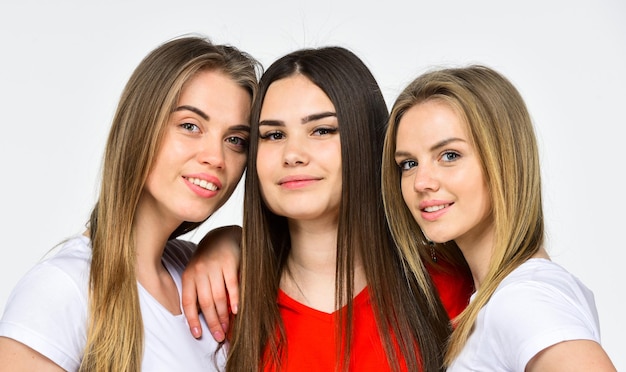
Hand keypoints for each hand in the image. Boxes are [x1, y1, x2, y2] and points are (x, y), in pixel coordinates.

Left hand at [181, 225, 241, 341]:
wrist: (222, 236)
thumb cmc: (209, 260)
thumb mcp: (197, 273)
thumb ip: (197, 292)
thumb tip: (200, 319)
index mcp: (189, 276)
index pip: (188, 302)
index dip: (192, 320)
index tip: (197, 335)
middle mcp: (199, 271)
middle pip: (205, 303)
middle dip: (212, 323)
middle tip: (219, 336)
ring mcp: (214, 267)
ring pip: (218, 297)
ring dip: (223, 315)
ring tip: (227, 328)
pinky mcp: (229, 263)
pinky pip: (232, 286)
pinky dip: (234, 300)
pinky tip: (236, 311)